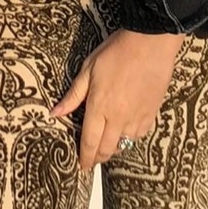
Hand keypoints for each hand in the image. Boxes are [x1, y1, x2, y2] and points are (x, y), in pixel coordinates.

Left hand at [51, 28, 185, 169]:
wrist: (151, 42)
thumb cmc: (117, 51)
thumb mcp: (89, 68)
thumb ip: (73, 95)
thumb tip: (55, 113)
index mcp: (99, 107)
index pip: (89, 142)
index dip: (84, 158)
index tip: (81, 166)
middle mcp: (118, 117)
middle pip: (107, 149)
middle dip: (97, 158)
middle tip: (91, 160)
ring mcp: (137, 117)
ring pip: (124, 144)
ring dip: (115, 147)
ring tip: (108, 143)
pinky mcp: (152, 113)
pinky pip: (140, 134)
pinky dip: (131, 136)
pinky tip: (126, 130)